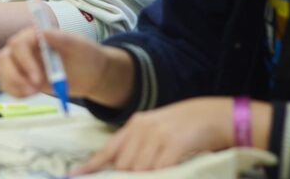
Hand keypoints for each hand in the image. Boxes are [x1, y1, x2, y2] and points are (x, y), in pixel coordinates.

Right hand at [0, 27, 127, 100]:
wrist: (90, 73)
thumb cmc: (85, 55)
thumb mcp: (80, 46)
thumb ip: (64, 39)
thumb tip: (46, 31)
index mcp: (36, 35)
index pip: (19, 44)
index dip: (25, 62)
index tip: (38, 79)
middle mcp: (25, 48)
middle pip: (4, 58)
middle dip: (14, 76)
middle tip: (34, 89)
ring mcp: (21, 63)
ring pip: (1, 72)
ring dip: (12, 85)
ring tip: (33, 93)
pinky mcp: (22, 77)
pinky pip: (7, 84)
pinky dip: (15, 92)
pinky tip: (31, 94)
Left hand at [73, 97, 235, 173]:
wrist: (214, 115)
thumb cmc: (184, 127)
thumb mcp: (155, 131)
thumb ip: (137, 146)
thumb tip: (120, 168)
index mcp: (136, 125)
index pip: (108, 150)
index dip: (92, 166)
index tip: (75, 176)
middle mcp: (144, 129)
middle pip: (124, 166)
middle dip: (128, 177)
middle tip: (143, 173)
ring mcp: (159, 135)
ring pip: (140, 170)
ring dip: (146, 176)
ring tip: (159, 169)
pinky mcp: (176, 143)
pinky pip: (161, 169)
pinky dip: (161, 176)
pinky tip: (166, 174)